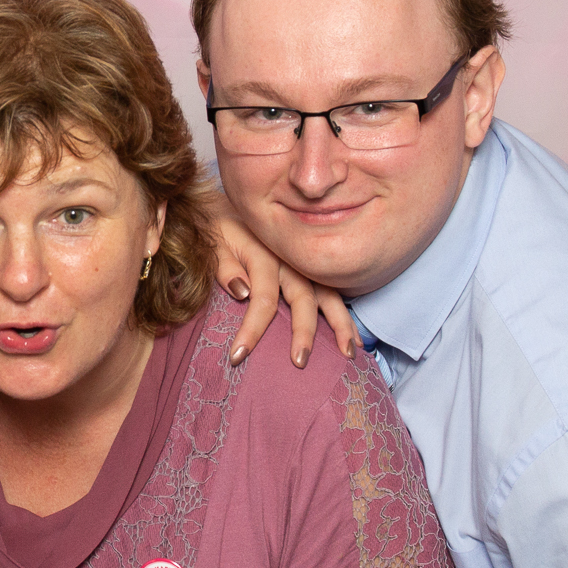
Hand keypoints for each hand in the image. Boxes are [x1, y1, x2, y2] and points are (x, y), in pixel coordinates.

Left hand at [208, 205, 353, 367]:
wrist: (232, 205)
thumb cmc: (220, 228)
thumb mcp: (213, 242)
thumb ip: (224, 267)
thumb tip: (242, 292)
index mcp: (263, 254)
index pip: (262, 298)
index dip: (251, 329)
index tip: (238, 356)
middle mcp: (289, 260)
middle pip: (302, 298)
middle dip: (303, 332)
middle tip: (300, 362)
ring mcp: (304, 265)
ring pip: (328, 295)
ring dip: (340, 325)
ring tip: (347, 353)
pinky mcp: (312, 269)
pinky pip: (333, 293)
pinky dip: (344, 317)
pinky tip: (354, 339)